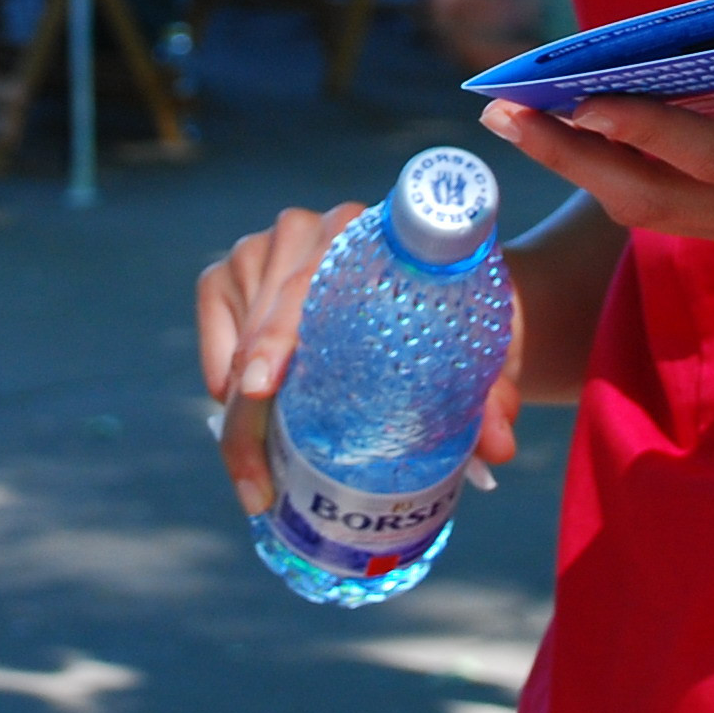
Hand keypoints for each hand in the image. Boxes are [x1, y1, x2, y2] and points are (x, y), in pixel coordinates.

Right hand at [198, 202, 522, 512]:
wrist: (438, 287)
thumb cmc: (461, 318)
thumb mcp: (485, 349)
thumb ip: (494, 393)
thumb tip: (498, 449)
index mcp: (369, 232)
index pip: (312, 283)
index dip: (281, 333)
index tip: (265, 389)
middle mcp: (310, 228)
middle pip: (266, 327)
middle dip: (252, 413)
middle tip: (259, 483)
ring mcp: (264, 248)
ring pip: (238, 344)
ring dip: (240, 416)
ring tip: (259, 478)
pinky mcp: (231, 273)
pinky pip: (215, 340)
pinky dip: (223, 386)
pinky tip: (249, 425)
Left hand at [476, 0, 713, 309]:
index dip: (651, 131)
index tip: (586, 99)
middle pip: (653, 198)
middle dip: (573, 157)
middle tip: (500, 115)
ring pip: (651, 213)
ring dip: (580, 170)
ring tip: (515, 123)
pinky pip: (672, 212)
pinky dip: (617, 179)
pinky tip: (581, 142)